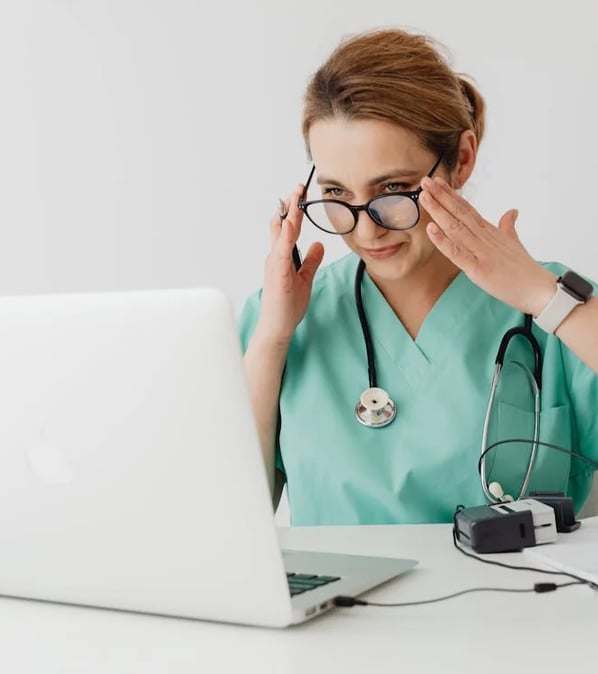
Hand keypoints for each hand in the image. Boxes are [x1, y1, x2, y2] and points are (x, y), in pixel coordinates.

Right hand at [255, 184, 324, 345]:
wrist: (277, 327)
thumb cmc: (287, 306)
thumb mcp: (305, 278)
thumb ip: (311, 261)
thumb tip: (319, 244)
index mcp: (283, 257)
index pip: (290, 229)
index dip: (296, 211)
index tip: (302, 195)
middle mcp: (276, 257)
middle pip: (283, 226)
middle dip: (291, 205)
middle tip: (299, 187)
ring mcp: (275, 264)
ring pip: (281, 234)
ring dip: (288, 215)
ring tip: (295, 198)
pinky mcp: (277, 274)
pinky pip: (282, 251)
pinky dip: (286, 236)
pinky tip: (290, 224)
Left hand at [420, 176, 556, 315]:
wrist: (538, 289)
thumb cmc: (524, 268)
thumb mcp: (514, 242)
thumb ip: (508, 226)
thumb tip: (512, 211)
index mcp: (490, 231)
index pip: (467, 209)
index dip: (451, 195)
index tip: (437, 181)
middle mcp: (484, 237)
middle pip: (459, 213)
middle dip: (441, 197)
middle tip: (425, 181)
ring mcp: (481, 252)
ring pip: (455, 228)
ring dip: (438, 211)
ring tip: (424, 196)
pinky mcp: (478, 269)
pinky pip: (457, 253)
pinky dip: (443, 241)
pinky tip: (430, 228)